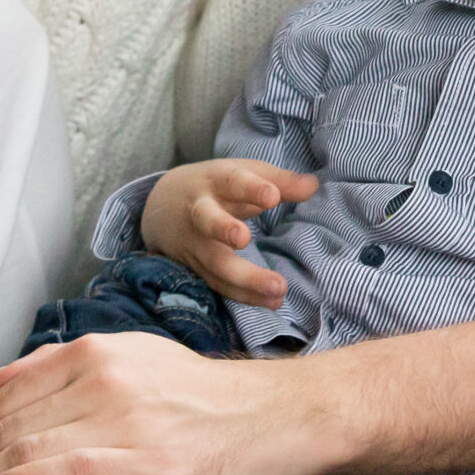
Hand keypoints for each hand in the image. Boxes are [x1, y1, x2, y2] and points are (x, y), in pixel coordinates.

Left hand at [0, 327, 314, 474]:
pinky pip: (62, 471)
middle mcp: (102, 379)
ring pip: (26, 449)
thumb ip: (66, 365)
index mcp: (97, 353)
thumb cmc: (202, 394)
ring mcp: (119, 419)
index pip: (9, 396)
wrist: (269, 416)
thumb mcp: (135, 358)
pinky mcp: (138, 461)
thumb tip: (0, 380)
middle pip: (9, 425)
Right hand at [139, 160, 317, 307]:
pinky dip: (244, 295)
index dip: (251, 188)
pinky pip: (218, 285)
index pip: (232, 181)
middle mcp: (199, 212)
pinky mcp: (195, 269)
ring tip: (279, 289)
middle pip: (208, 221)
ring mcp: (194, 244)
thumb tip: (313, 185)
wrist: (161, 203)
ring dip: (245, 279)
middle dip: (224, 229)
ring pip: (214, 263)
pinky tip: (273, 302)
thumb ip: (279, 181)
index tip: (272, 196)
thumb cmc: (216, 185)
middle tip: (244, 239)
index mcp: (215, 182)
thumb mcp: (243, 173)